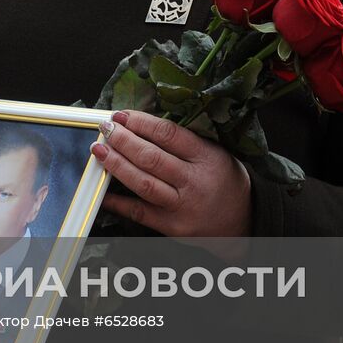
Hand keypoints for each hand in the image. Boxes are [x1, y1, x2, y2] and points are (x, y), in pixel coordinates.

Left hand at [92, 109, 251, 240]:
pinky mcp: (172, 227)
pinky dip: (117, 201)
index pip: (168, 134)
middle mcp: (194, 182)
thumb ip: (183, 140)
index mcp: (207, 157)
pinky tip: (102, 189)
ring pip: (143, 184)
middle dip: (123, 141)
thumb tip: (140, 124)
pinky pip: (139, 212)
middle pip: (152, 158)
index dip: (140, 122)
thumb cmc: (223, 180)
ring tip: (99, 150)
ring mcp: (182, 206)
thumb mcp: (214, 152)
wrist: (243, 220)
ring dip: (116, 165)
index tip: (121, 115)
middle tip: (106, 128)